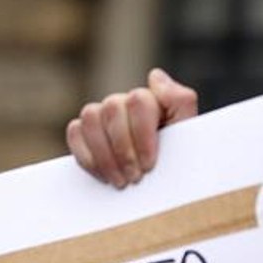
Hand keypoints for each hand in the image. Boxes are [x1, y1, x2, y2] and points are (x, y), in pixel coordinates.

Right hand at [66, 68, 197, 187]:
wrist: (159, 187)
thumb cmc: (175, 160)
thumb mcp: (187, 133)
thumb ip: (180, 101)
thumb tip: (155, 75)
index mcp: (151, 99)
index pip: (139, 101)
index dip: (142, 134)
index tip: (149, 164)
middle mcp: (123, 102)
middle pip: (112, 108)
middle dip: (122, 148)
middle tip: (134, 177)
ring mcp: (100, 114)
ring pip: (90, 116)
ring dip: (104, 155)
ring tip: (120, 180)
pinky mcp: (81, 130)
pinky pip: (75, 132)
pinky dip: (87, 156)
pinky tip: (104, 176)